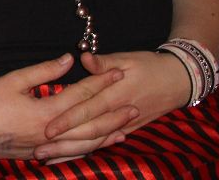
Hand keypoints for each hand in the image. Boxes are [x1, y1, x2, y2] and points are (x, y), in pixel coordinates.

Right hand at [0, 54, 134, 159]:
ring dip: (106, 135)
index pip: (81, 95)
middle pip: (90, 124)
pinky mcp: (38, 154)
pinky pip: (70, 154)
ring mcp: (45, 147)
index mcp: (45, 112)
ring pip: (84, 143)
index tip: (118, 72)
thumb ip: (44, 71)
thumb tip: (68, 59)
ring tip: (126, 128)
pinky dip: (87, 149)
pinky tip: (97, 145)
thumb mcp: (13, 80)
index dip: (101, 82)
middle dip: (114, 113)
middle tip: (134, 103)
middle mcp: (50, 133)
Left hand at [36, 50, 188, 160]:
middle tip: (39, 150)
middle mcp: (119, 112)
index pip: (87, 108)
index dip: (67, 119)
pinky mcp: (129, 129)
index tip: (47, 129)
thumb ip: (104, 62)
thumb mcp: (127, 58)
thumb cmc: (150, 66)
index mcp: (115, 93)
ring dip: (73, 151)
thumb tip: (83, 59)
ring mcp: (125, 124)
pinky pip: (105, 143)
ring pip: (96, 141)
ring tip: (49, 159)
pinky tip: (74, 157)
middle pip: (88, 131)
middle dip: (64, 142)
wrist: (179, 81)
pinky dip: (89, 150)